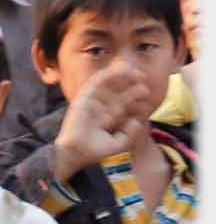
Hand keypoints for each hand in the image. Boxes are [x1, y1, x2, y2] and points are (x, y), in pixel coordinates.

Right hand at [53, 62, 151, 178]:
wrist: (76, 153)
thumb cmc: (94, 152)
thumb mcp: (118, 144)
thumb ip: (130, 134)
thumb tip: (137, 122)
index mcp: (106, 120)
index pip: (122, 105)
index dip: (134, 97)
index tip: (146, 91)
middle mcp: (98, 110)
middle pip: (116, 93)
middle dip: (129, 85)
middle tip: (143, 78)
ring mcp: (90, 104)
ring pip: (106, 86)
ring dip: (119, 76)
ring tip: (134, 71)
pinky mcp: (82, 99)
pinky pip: (94, 83)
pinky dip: (105, 75)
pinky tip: (118, 70)